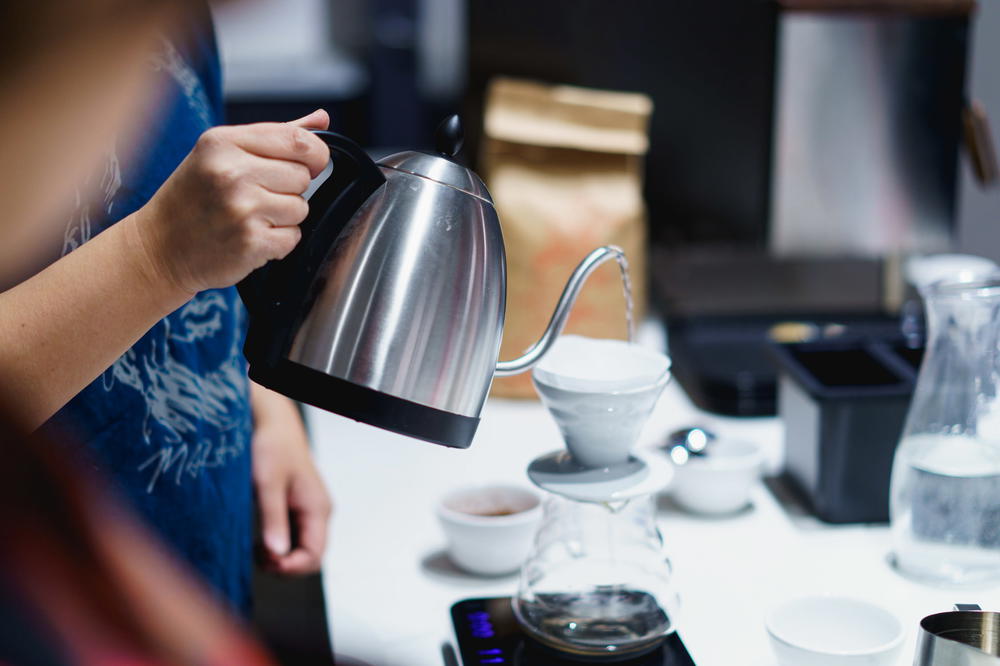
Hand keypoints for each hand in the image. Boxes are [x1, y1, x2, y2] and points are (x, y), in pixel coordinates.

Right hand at [132, 109, 330, 294]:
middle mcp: (231, 172)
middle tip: (256, 196)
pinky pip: (292, 238)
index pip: (299, 140)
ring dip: (283, 218)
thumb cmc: (193, 198)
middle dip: (289, 189)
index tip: (307, 165)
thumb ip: (276, 135)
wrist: (159, 247)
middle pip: (303, 176)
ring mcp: (241, 209)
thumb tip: (322, 119)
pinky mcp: (250, 242)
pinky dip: (277, 243)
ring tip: (249, 217)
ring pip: (301, 209)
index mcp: (224, 142)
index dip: (314, 155)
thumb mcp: (222, 153)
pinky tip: (249, 237)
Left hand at [250, 382, 332, 574]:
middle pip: (309, 556)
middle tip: (257, 556)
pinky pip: (292, 537)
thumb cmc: (272, 447)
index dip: (291, 567)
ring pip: (300, 548)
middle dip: (285, 563)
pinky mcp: (296, 508)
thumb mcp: (267, 484)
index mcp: (318, 508)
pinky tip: (259, 540)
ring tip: (255, 549)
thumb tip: (277, 552)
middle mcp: (318, 512)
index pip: (314, 555)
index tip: (265, 561)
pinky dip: (276, 544)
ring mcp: (308, 511)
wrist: (272, 424)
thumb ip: (273, 519)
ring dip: (279, 556)